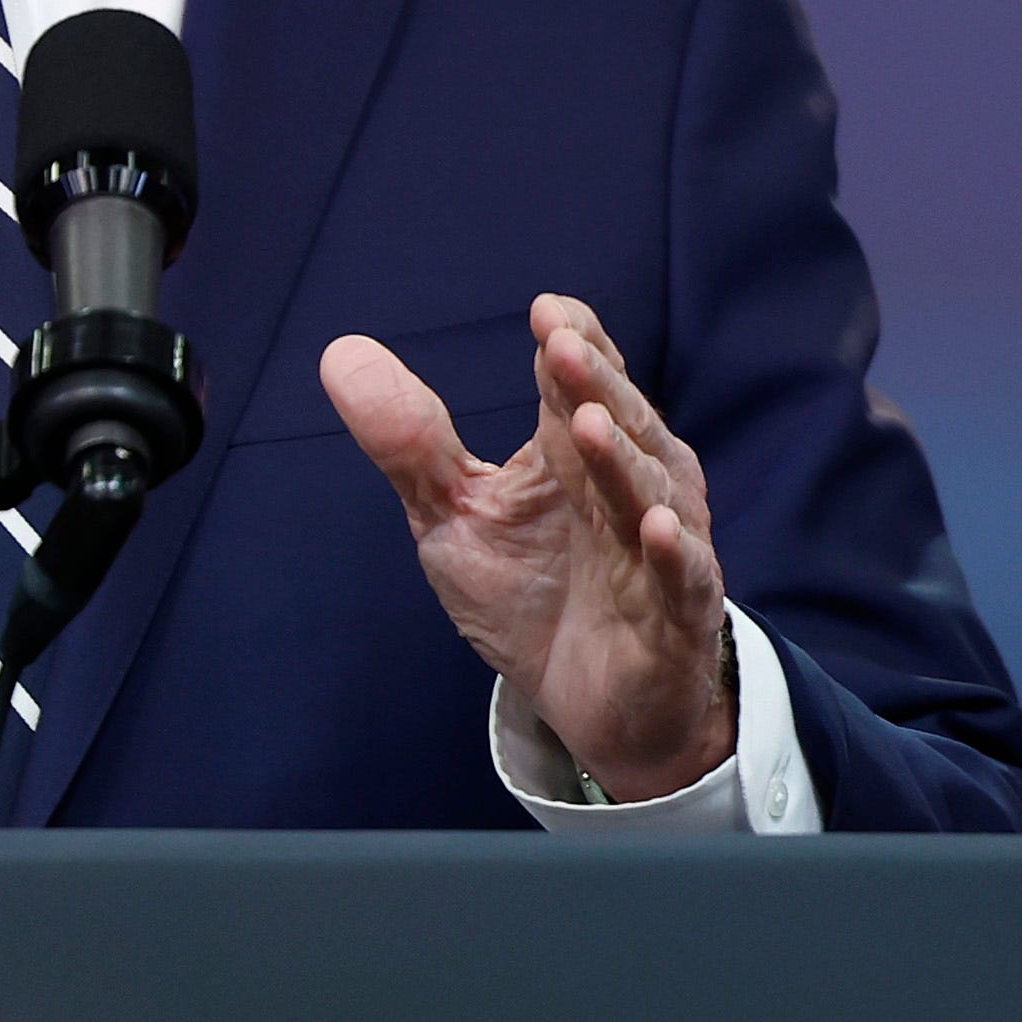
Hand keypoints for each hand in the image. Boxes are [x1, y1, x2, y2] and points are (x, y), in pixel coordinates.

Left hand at [320, 296, 731, 800]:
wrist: (592, 710)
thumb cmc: (530, 596)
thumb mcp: (453, 514)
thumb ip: (409, 441)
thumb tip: (338, 352)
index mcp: (581, 450)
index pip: (583, 381)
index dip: (570, 344)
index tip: (544, 312)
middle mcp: (634, 485)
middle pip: (618, 424)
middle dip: (593, 384)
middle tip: (561, 344)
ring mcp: (663, 549)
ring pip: (652, 491)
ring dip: (623, 460)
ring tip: (590, 424)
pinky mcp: (679, 616)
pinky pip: (683, 579)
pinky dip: (675, 554)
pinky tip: (659, 527)